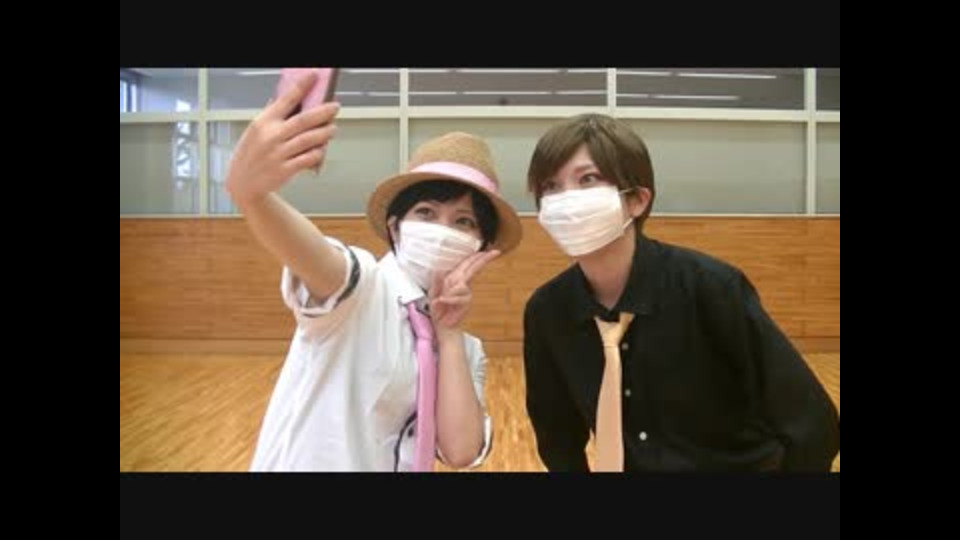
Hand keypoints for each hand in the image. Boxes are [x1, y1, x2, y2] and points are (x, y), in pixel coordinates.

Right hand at [225, 71, 339, 206]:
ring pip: (309, 139)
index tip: (313, 76)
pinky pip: (308, 158)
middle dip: (323, 112)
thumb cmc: (250, 155)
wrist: (243, 184)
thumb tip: (285, 98)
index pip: (286, 99)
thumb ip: (271, 115)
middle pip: (304, 120)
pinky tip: (322, 148)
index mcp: (263, 122)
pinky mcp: (285, 170)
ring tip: (333, 128)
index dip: (302, 86)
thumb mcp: (255, 131)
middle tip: (335, 106)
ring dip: (325, 132)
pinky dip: (318, 152)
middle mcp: (271, 136)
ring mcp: (279, 154)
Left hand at [429, 249, 501, 331]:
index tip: (487, 251)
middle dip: (483, 260)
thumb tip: (438, 269)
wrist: (441, 324)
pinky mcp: (466, 302)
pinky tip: (443, 301)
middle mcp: (462, 284)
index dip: (476, 257)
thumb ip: (436, 281)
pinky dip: (450, 299)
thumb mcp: (433, 292)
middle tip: (495, 252)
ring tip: (441, 299)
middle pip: (474, 268)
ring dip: (449, 292)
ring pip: (461, 285)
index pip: (467, 265)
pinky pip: (459, 296)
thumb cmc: (438, 308)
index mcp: (454, 278)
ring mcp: (466, 293)